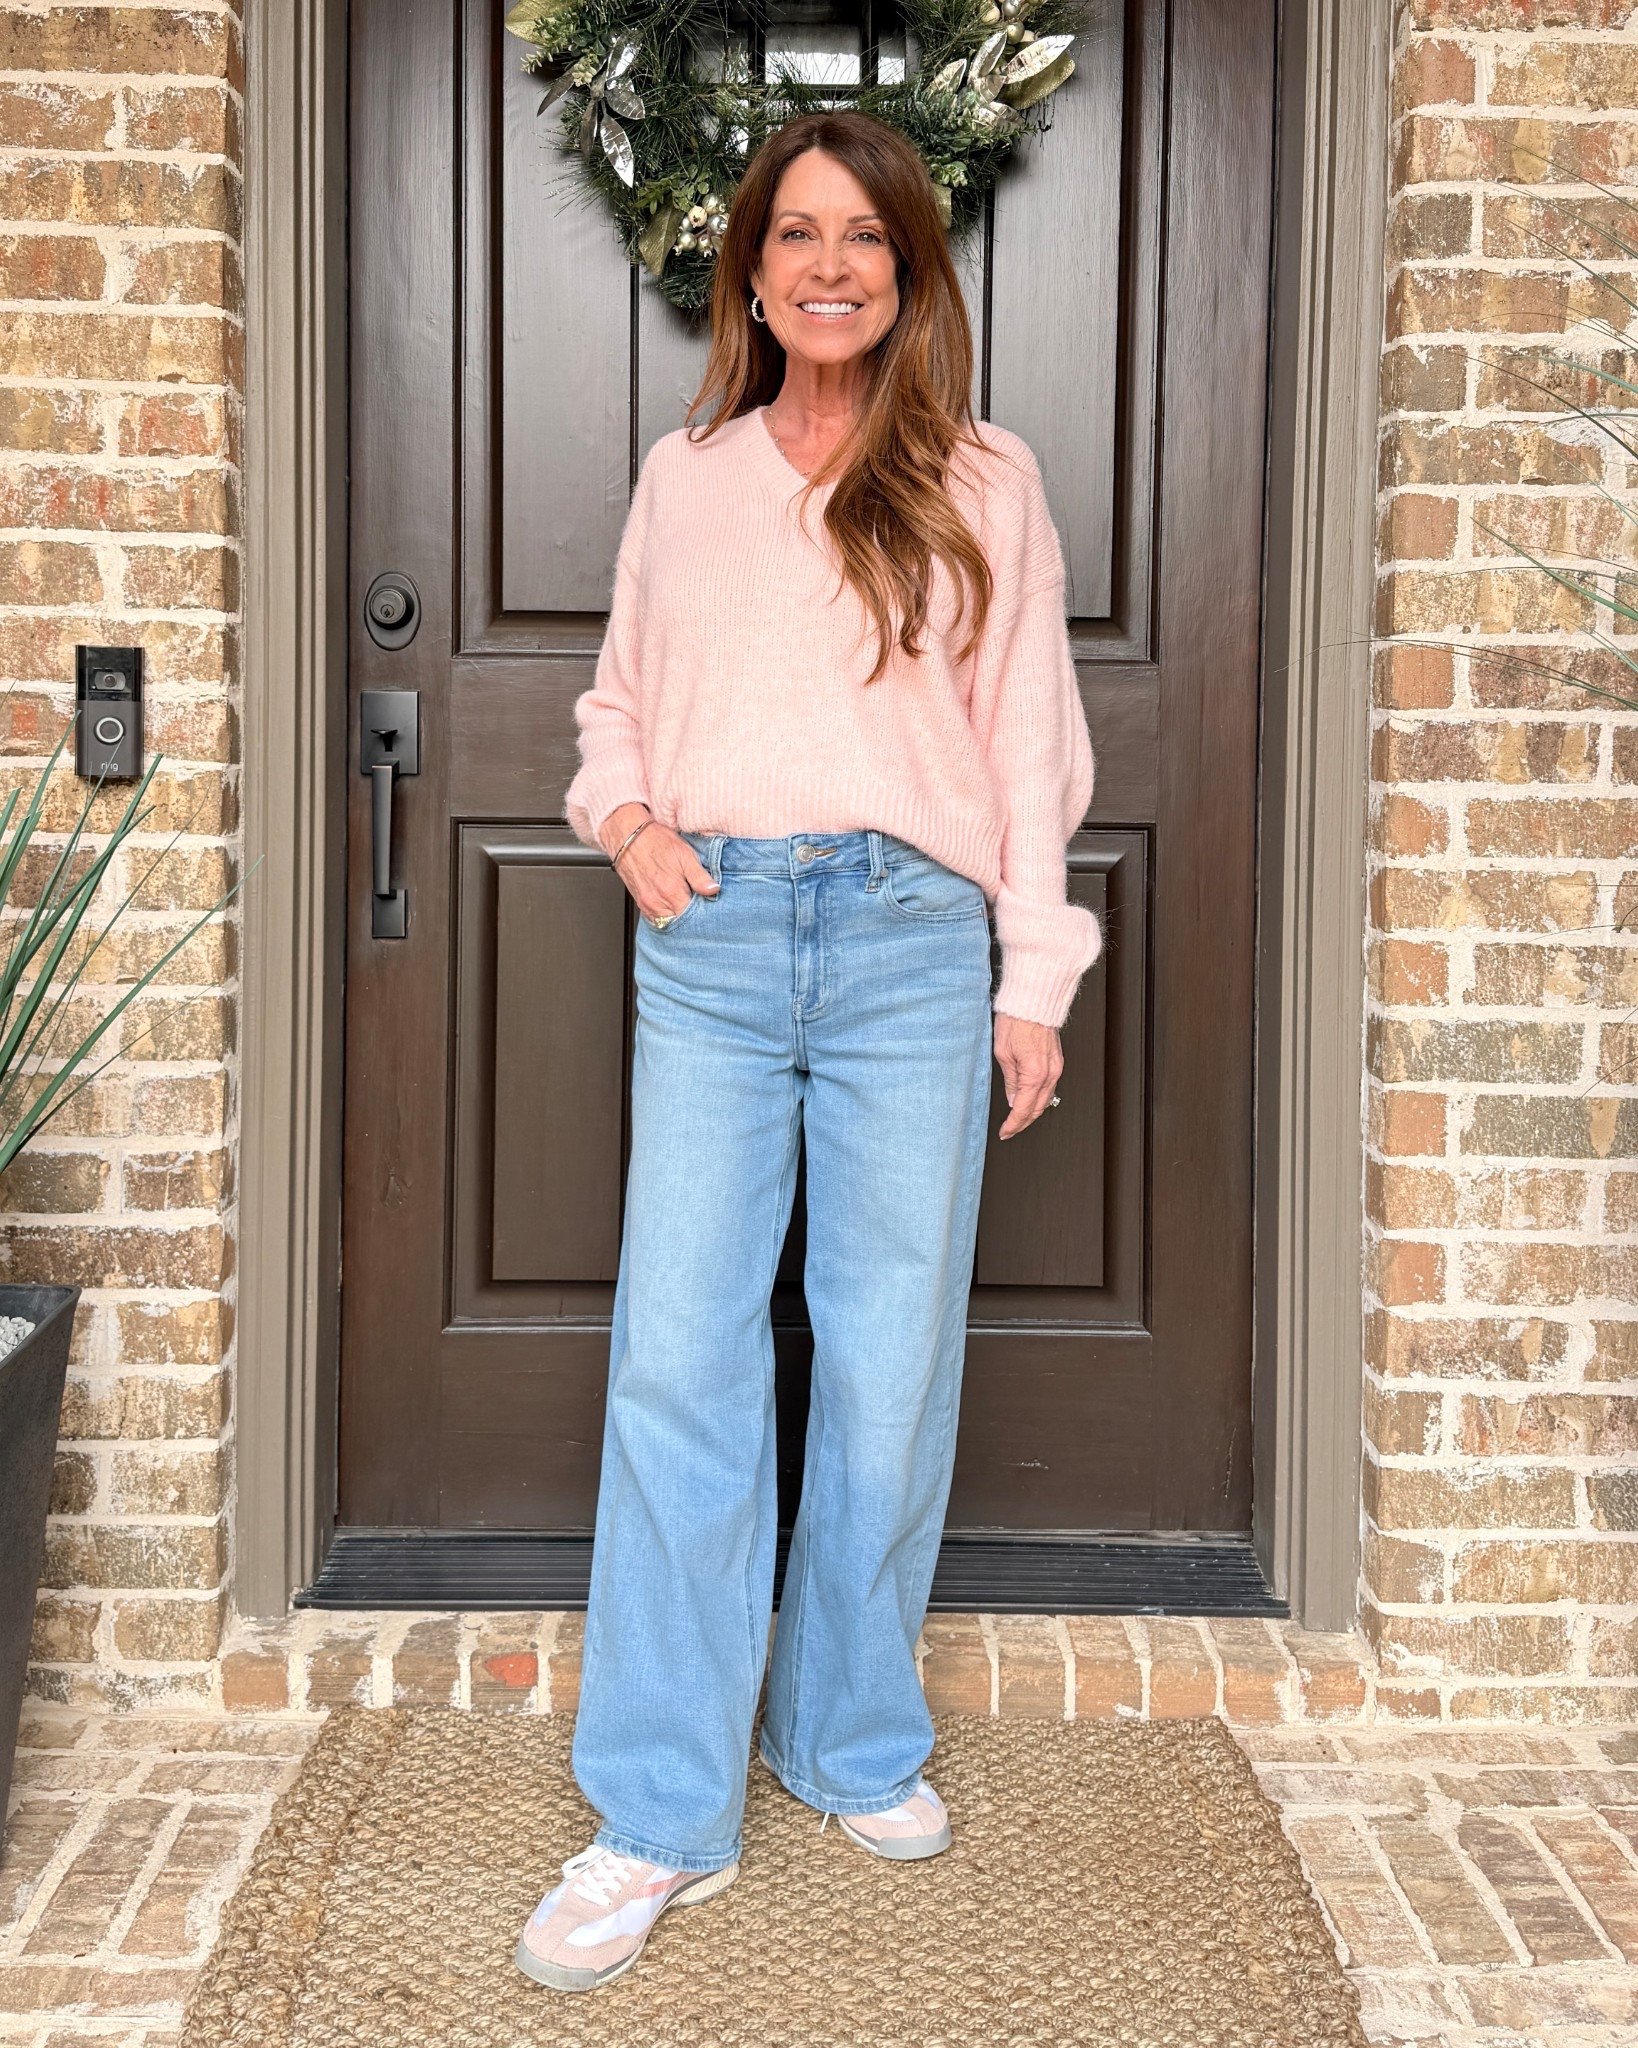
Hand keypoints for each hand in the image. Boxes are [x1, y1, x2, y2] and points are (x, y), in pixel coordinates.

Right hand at [599, 802, 719, 922]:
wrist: (627, 835)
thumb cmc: (655, 841)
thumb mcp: (685, 854)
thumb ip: (700, 876)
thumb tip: (713, 890)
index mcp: (671, 892)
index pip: (693, 916)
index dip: (703, 912)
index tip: (709, 906)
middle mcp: (657, 902)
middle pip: (680, 922)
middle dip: (691, 917)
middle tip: (699, 905)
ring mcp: (646, 905)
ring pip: (668, 922)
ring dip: (678, 917)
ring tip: (685, 903)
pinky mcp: (640, 903)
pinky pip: (656, 918)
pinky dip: (666, 915)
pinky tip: (672, 904)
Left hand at [994, 1012, 1062, 1138]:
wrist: (1033, 1001)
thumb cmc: (1016, 1020)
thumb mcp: (1003, 1053)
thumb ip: (1010, 1080)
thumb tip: (1013, 1099)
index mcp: (1034, 1073)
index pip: (1023, 1109)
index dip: (1013, 1124)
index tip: (1005, 1131)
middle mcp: (1050, 1073)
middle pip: (1038, 1108)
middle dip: (1023, 1122)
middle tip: (1010, 1130)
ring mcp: (1056, 1067)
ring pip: (1046, 1099)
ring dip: (1032, 1112)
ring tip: (1017, 1119)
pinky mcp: (1057, 1061)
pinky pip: (1050, 1087)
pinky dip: (1039, 1098)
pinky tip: (1030, 1100)